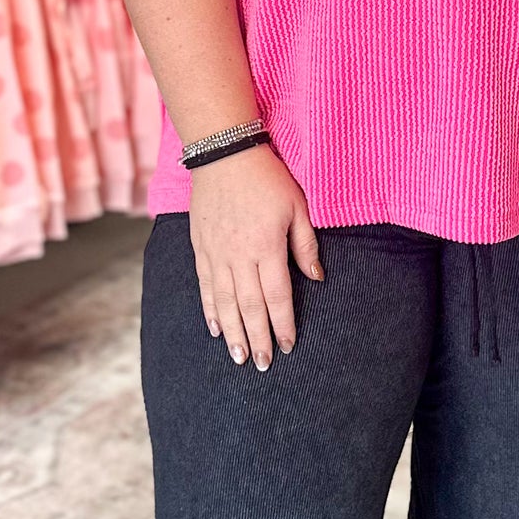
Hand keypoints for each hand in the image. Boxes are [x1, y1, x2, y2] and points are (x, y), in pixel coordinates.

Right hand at [188, 144, 323, 369]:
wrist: (224, 154)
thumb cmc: (267, 177)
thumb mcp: (297, 205)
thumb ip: (305, 244)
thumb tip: (317, 276)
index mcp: (267, 246)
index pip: (277, 296)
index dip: (283, 324)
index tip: (288, 345)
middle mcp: (239, 256)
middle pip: (249, 307)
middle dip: (258, 338)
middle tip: (264, 364)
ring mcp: (216, 254)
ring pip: (225, 303)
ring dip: (233, 333)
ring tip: (239, 357)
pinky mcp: (200, 248)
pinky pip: (205, 286)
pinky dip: (210, 310)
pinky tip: (215, 328)